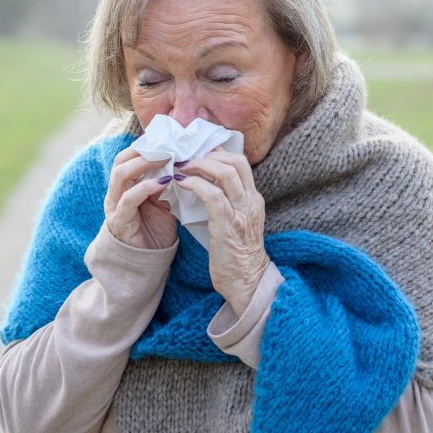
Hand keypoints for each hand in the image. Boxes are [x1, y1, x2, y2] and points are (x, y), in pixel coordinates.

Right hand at [104, 147, 177, 249]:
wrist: (148, 264)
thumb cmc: (155, 232)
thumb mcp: (162, 202)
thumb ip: (165, 184)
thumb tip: (180, 163)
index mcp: (123, 187)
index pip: (127, 157)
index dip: (144, 147)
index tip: (166, 140)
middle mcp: (115, 194)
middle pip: (120, 161)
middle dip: (143, 151)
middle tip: (167, 146)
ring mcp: (115, 207)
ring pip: (121, 175)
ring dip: (144, 163)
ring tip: (165, 159)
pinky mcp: (120, 221)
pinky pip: (129, 199)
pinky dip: (146, 186)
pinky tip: (163, 181)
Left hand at [174, 149, 270, 314]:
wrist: (247, 283)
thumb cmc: (235, 256)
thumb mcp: (235, 223)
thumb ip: (225, 203)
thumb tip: (202, 185)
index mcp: (253, 199)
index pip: (240, 162)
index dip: (218, 151)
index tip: (196, 150)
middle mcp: (250, 201)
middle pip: (236, 161)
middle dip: (209, 153)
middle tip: (186, 155)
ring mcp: (241, 212)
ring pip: (225, 173)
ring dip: (199, 164)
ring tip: (180, 166)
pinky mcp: (228, 225)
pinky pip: (212, 195)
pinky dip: (194, 184)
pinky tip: (180, 183)